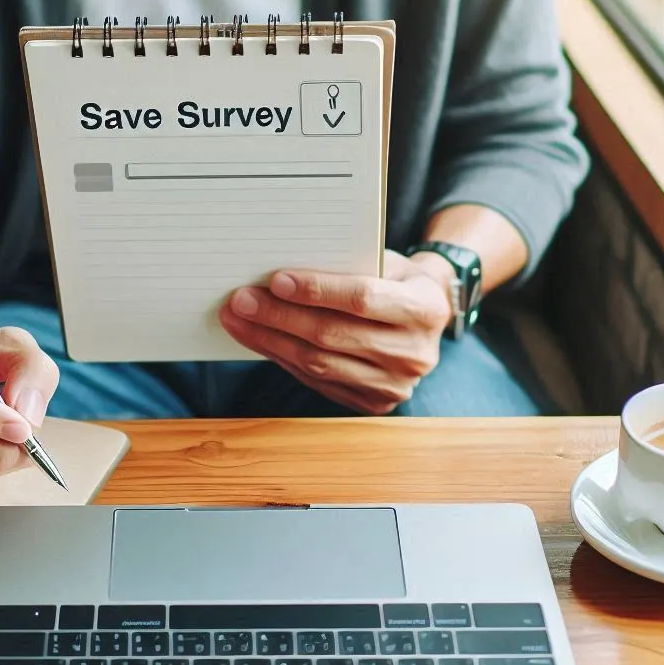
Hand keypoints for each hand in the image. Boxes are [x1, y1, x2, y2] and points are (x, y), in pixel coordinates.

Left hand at [219, 250, 451, 413]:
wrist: (426, 315)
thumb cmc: (396, 279)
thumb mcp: (385, 262)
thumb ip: (346, 267)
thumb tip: (278, 275)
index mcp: (425, 309)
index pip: (362, 299)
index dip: (317, 291)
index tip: (275, 280)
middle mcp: (414, 354)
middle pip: (332, 336)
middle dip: (279, 317)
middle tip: (240, 300)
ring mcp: (395, 385)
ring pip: (319, 364)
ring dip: (270, 341)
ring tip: (237, 320)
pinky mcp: (373, 403)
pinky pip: (318, 381)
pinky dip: (283, 359)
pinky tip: (260, 340)